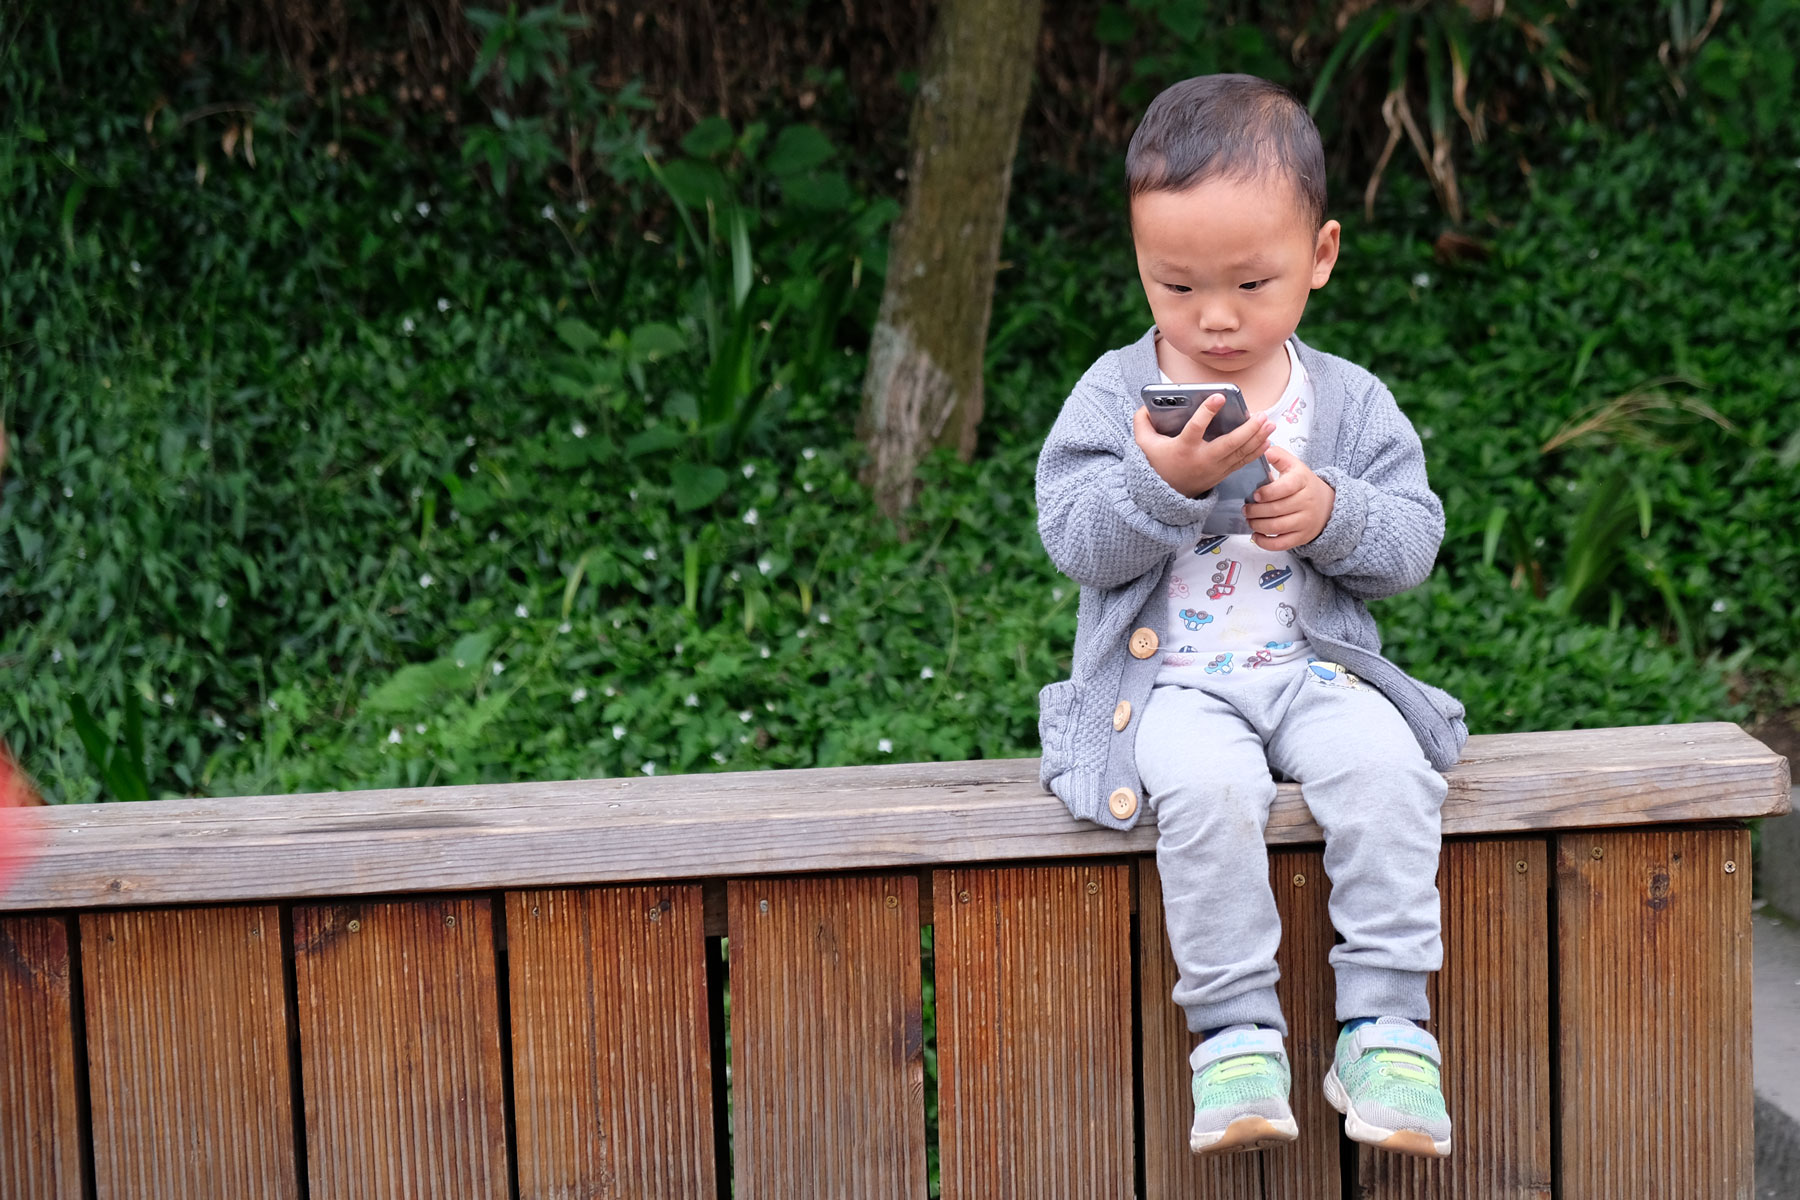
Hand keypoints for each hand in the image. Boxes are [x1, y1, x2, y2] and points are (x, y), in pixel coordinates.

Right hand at [1132, 398, 1276, 498]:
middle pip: (1229, 444)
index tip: (1219, 397)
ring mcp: (1214, 468)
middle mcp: (1202, 459)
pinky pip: (1242, 462)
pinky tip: (1267, 441)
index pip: (1196, 428)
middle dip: (1247, 430)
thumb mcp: (1144, 445)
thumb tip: (1146, 406)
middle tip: (1260, 416)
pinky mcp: (1222, 474)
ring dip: (1257, 439)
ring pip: (1240, 453)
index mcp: (1183, 448)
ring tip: (1270, 424)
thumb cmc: (1157, 466)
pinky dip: (1256, 452)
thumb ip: (1141, 423)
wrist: (1164, 498)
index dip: (1207, 412)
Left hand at [1244, 444, 1333, 550]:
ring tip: (1249, 519)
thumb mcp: (1294, 465)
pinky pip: (1281, 544)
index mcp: (1302, 481)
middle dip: (1255, 511)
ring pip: (1277, 527)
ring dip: (1257, 525)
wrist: (1327, 504)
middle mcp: (1306, 502)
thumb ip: (1279, 456)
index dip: (1267, 493)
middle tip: (1245, 508)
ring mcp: (1305, 521)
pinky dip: (1265, 542)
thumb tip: (1264, 449)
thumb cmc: (1303, 484)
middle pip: (1276, 509)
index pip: (1285, 488)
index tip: (1255, 495)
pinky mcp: (1302, 537)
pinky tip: (1256, 535)